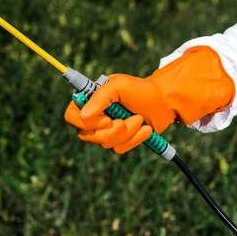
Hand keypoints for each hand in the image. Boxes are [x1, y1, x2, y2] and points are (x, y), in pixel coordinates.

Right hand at [64, 46, 235, 152]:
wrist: (165, 102)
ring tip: (140, 119)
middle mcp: (94, 116)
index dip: (84, 123)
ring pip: (104, 143)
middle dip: (111, 131)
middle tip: (128, 119)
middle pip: (87, 135)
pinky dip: (134, 140)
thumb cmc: (141, 89)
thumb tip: (83, 115)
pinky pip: (118, 149)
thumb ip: (100, 97)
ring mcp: (106, 130)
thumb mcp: (119, 86)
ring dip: (127, 133)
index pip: (71, 116)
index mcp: (90, 99)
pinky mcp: (119, 141)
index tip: (106, 119)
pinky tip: (145, 129)